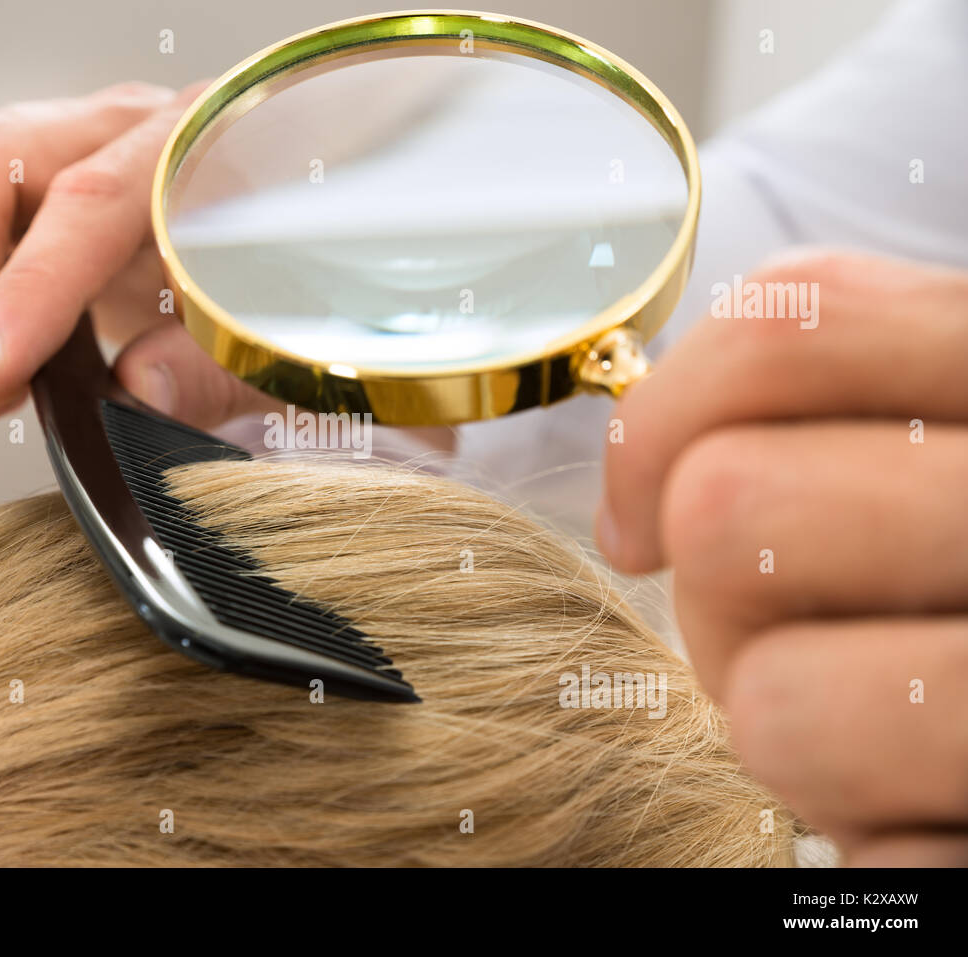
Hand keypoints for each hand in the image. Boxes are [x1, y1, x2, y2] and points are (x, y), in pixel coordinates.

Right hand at [0, 81, 273, 425]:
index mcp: (199, 152)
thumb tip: (139, 394)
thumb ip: (213, 372)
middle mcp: (123, 127)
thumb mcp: (269, 348)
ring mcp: (65, 139)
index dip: (27, 294)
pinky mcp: (22, 170)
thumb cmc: (278, 296)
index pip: (89, 201)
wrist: (286, 260)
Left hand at [597, 250, 967, 865]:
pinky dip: (869, 845)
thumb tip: (651, 476)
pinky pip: (873, 860)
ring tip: (870, 730)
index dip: (660, 422)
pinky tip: (924, 808)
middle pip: (730, 511)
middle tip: (790, 638)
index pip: (791, 322)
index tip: (635, 522)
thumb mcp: (946, 445)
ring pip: (775, 703)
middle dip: (716, 601)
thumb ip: (842, 415)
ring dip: (788, 731)